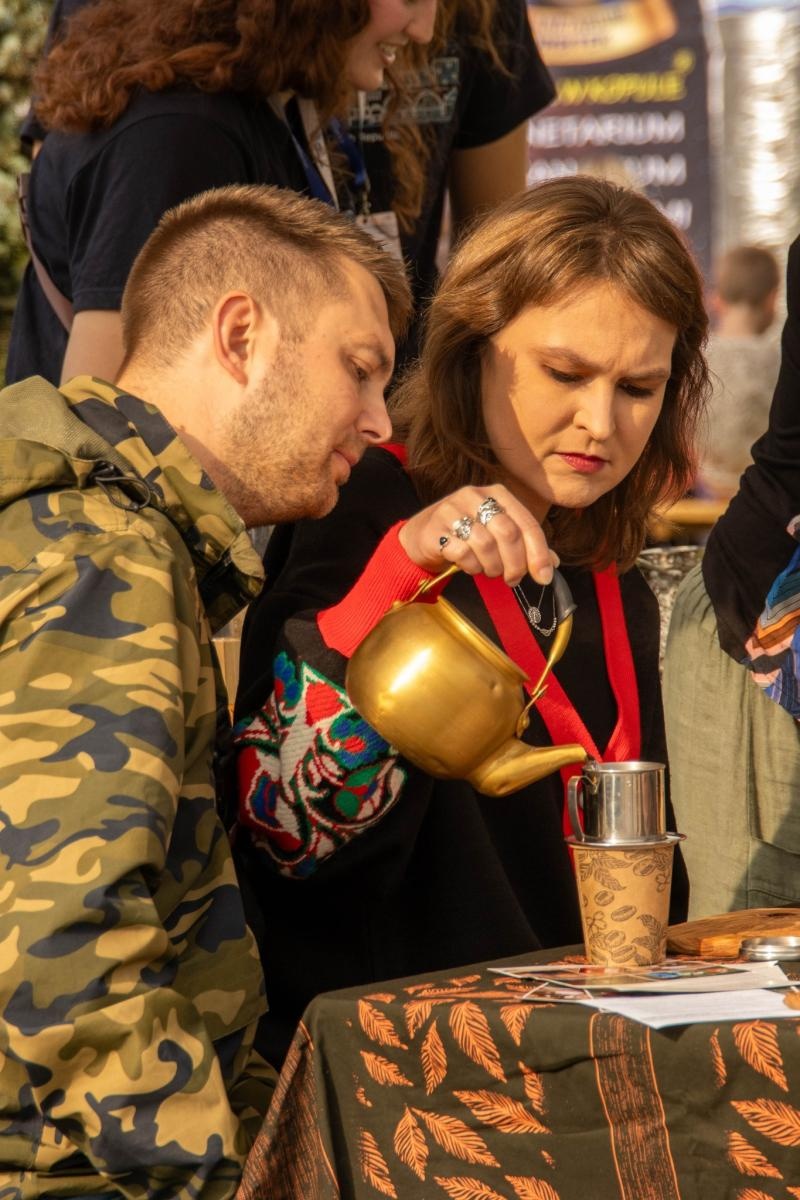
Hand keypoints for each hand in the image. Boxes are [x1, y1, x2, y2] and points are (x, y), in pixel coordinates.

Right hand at [399, 484, 557, 585]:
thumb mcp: (498, 534)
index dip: (538, 553)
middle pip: (508, 533)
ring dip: (492, 566)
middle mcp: (475, 496)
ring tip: (489, 571)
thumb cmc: (467, 535)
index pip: (526, 523)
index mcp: (497, 493)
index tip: (544, 577)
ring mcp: (452, 510)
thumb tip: (552, 564)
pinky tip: (470, 566)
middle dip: (515, 563)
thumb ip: (525, 545)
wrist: (423, 536)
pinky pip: (462, 553)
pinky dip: (471, 566)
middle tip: (512, 579)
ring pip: (485, 544)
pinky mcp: (434, 529)